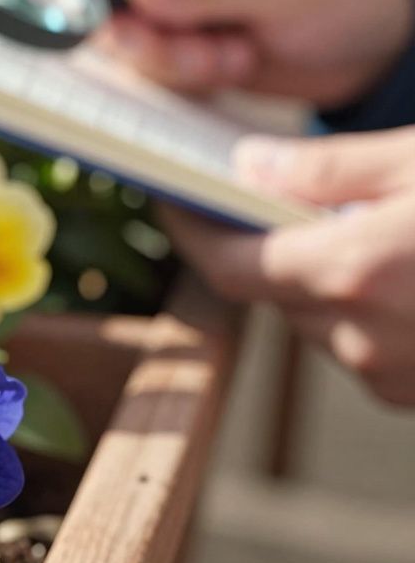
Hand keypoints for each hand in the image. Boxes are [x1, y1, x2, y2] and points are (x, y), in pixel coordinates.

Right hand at [70, 0, 413, 105]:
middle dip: (150, 37)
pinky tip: (236, 63)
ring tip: (236, 54)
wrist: (370, 50)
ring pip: (128, 42)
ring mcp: (173, 6)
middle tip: (203, 51)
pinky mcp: (179, 45)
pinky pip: (152, 69)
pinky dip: (191, 78)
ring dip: (177, 62)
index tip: (110, 17)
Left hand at [159, 126, 414, 404]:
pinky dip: (365, 313)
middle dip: (276, 248)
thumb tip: (251, 165)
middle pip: (273, 291)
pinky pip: (361, 349)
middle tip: (289, 201)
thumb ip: (329, 168)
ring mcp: (389, 376)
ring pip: (316, 322)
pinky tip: (406, 277)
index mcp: (352, 271)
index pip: (228, 266)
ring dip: (323, 283)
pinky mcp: (414, 398)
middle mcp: (360, 337)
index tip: (172, 202)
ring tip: (373, 234)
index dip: (192, 235)